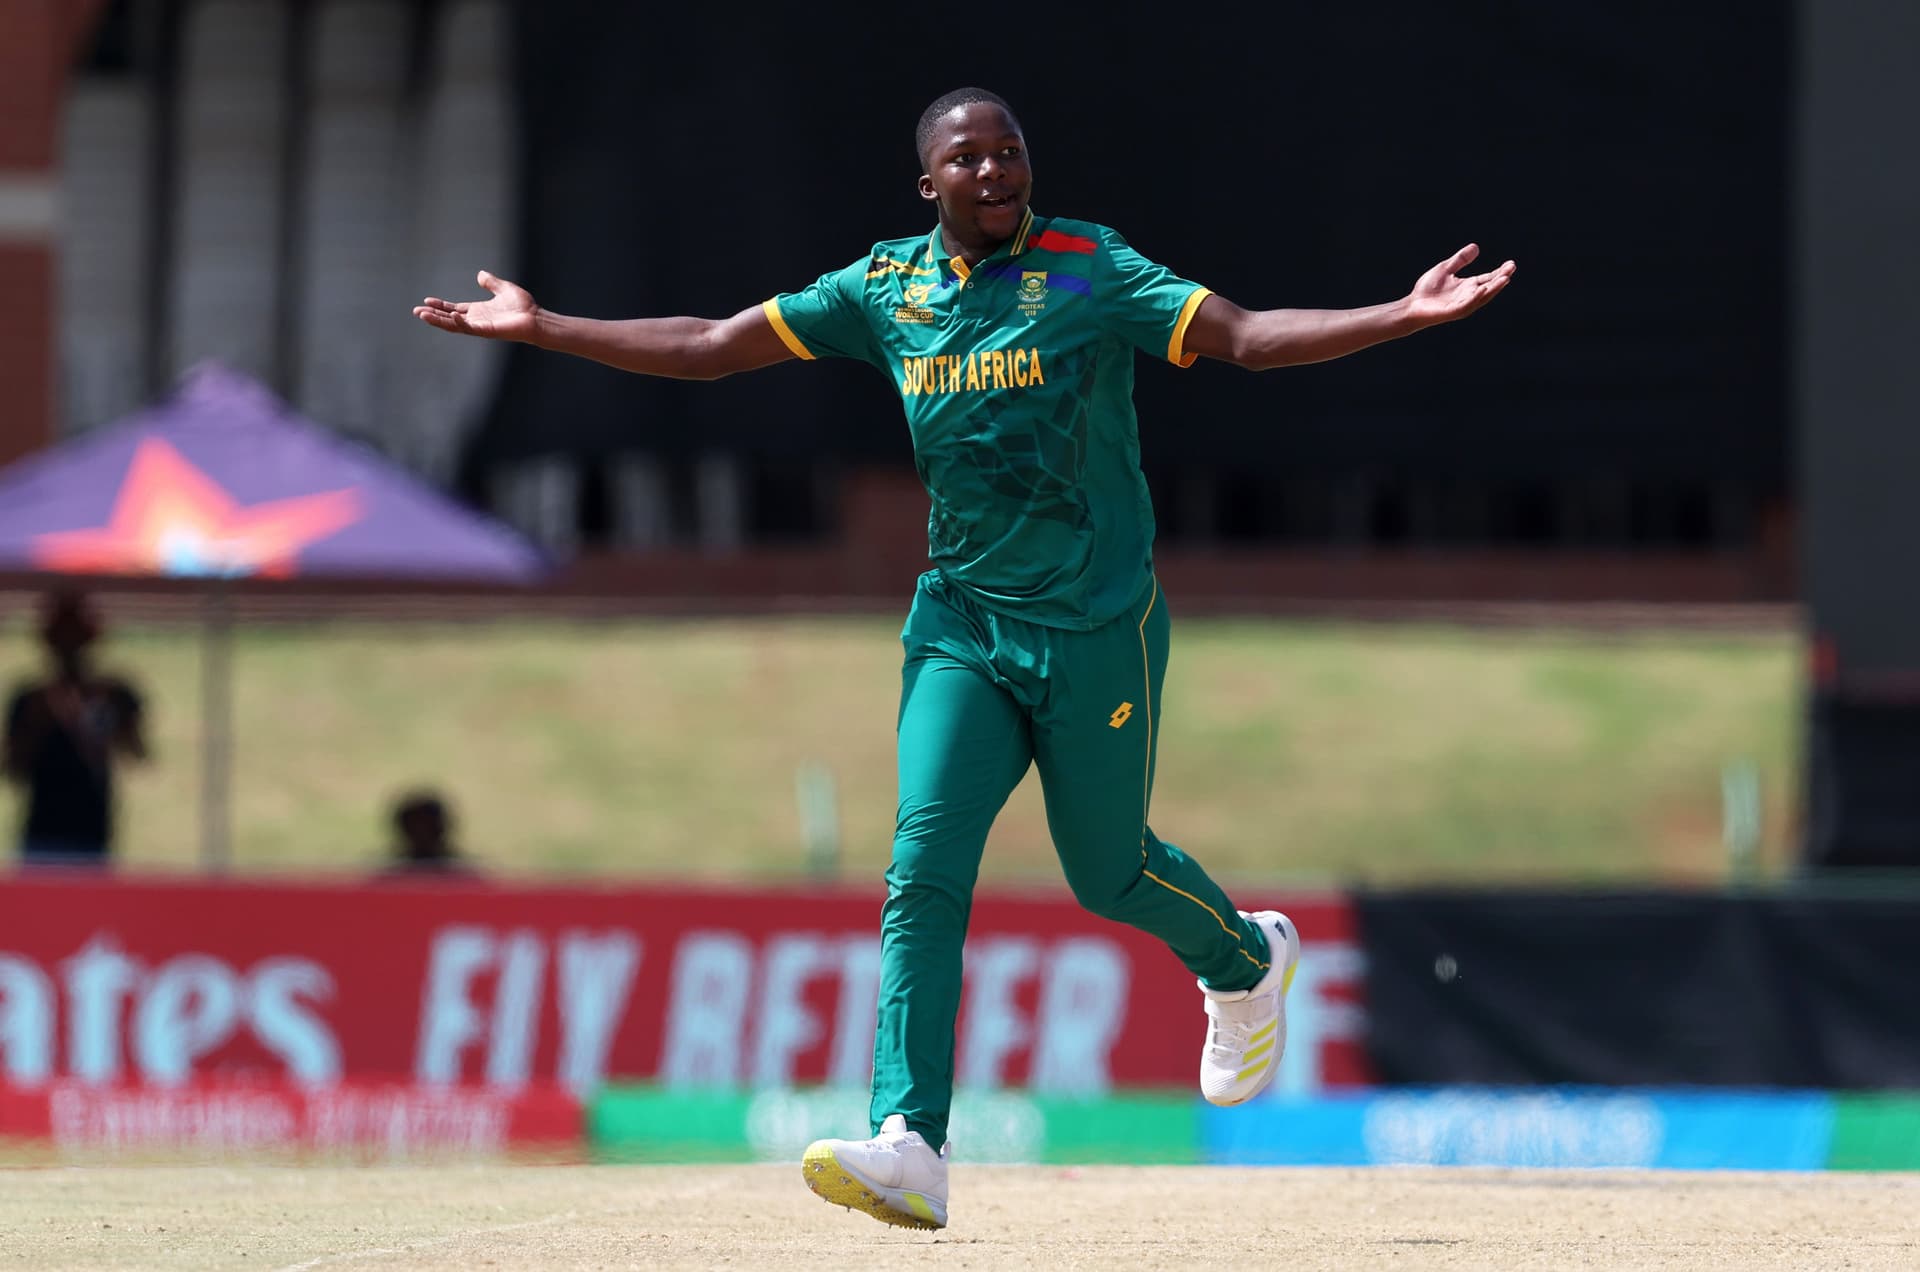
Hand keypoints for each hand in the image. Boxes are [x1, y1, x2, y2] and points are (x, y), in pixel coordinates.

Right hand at [413, 271, 538, 339]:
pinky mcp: (487, 331)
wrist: (536, 319)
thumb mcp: (504, 289)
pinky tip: (451, 316)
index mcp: (478, 311)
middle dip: (433, 315)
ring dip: (438, 320)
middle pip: (449, 318)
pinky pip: (469, 328)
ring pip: (454, 325)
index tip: (426, 301)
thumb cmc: (524, 307)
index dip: (440, 306)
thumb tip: (480, 274)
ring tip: (422, 315)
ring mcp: (481, 326)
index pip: (454, 309)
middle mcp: (477, 320)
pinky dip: (459, 323)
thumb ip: (491, 282)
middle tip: (417, 311)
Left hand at [1405, 244, 1515, 326]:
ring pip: (1482, 296)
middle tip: (1512, 268)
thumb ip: (1460, 260)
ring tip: (1505, 278)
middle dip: (1501, 278)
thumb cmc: (1427, 290)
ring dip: (1494, 288)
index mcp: (1467, 286)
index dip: (1500, 272)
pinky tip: (1483, 289)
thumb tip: (1476, 247)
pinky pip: (1467, 304)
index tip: (1511, 264)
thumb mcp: (1445, 269)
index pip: (1487, 278)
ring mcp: (1462, 304)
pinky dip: (1475, 297)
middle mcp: (1468, 296)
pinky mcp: (1453, 311)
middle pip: (1489, 286)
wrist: (1411, 306)